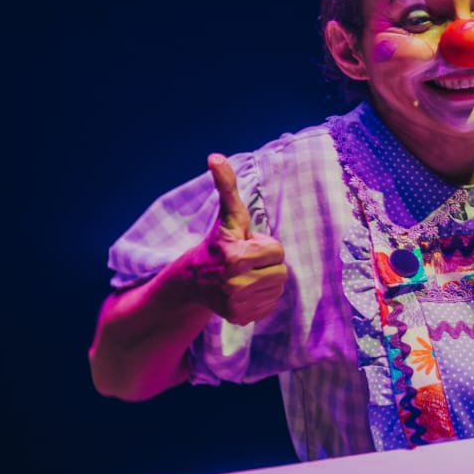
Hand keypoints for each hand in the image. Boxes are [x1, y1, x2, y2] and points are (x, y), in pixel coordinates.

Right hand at [172, 154, 287, 324]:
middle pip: (281, 271)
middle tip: (245, 261)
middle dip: (266, 263)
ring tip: (244, 274)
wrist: (193, 281)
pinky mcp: (240, 318)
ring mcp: (238, 304)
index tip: (245, 245)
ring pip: (277, 288)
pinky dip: (262, 297)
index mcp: (236, 256)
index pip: (277, 250)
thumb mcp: (227, 215)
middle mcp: (236, 283)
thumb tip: (215, 156)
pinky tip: (244, 290)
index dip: (263, 245)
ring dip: (266, 279)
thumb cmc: (217, 243)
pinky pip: (270, 304)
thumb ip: (226, 186)